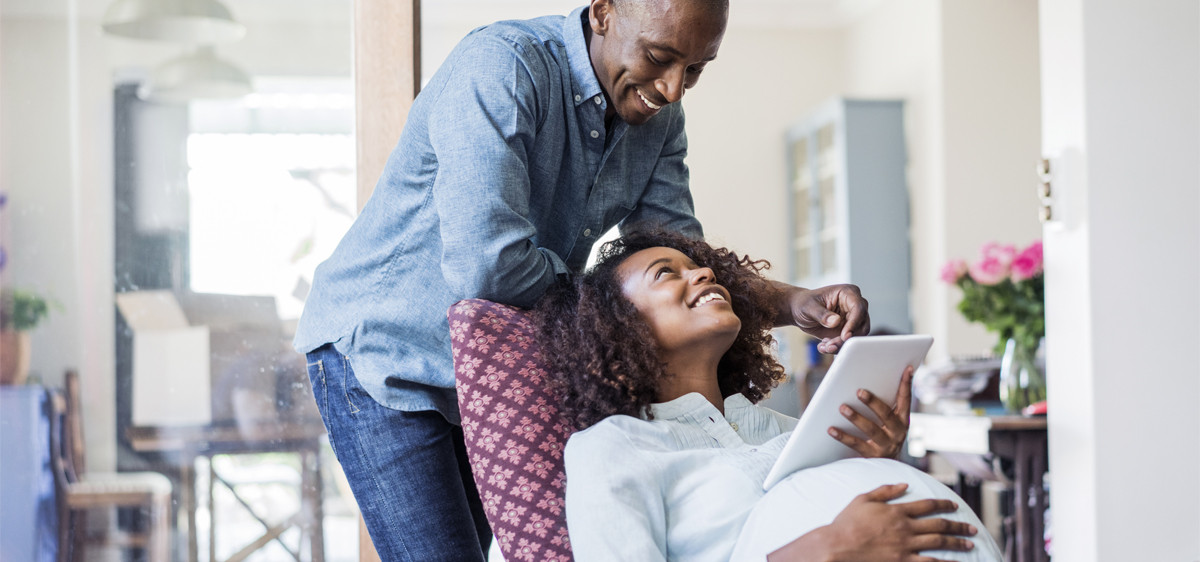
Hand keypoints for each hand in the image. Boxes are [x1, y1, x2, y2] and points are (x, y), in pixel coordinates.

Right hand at [768, 484, 977, 561]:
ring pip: (939, 543)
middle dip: (958, 525)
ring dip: (957, 542)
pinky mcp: (902, 561)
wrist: (838, 547)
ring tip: (970, 543)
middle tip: (972, 528)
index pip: (927, 505)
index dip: (943, 505)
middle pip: (939, 525)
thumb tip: (903, 484)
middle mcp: (905, 527)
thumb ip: (884, 491)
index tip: (955, 506)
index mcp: (897, 511)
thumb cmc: (846, 523)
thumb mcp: (863, 499)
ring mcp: (906, 546)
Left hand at [779, 283, 869, 352]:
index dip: (854, 323)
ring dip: (841, 345)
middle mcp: (854, 306)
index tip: (845, 336)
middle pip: (861, 325)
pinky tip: (824, 346)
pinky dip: (837, 348)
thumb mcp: (808, 307)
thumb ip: (822, 314)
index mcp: (848, 293)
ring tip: (825, 347)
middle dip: (846, 339)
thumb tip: (836, 321)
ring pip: (856, 337)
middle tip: (831, 346)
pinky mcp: (847, 331)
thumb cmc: (804, 303)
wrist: (798, 311)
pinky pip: (848, 343)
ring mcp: (852, 319)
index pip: (859, 308)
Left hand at [828, 366, 913, 458]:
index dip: (907, 384)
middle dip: (873, 402)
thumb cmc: (884, 435)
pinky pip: (856, 444)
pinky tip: (831, 429)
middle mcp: (897, 432)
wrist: (887, 467)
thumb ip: (883, 404)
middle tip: (859, 392)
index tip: (907, 369)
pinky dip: (843, 436)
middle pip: (886, 415)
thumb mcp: (890, 421)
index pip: (905, 399)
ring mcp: (886, 445)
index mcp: (902, 420)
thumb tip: (864, 383)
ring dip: (856, 418)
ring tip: (843, 408)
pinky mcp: (873, 455)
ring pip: (871, 430)